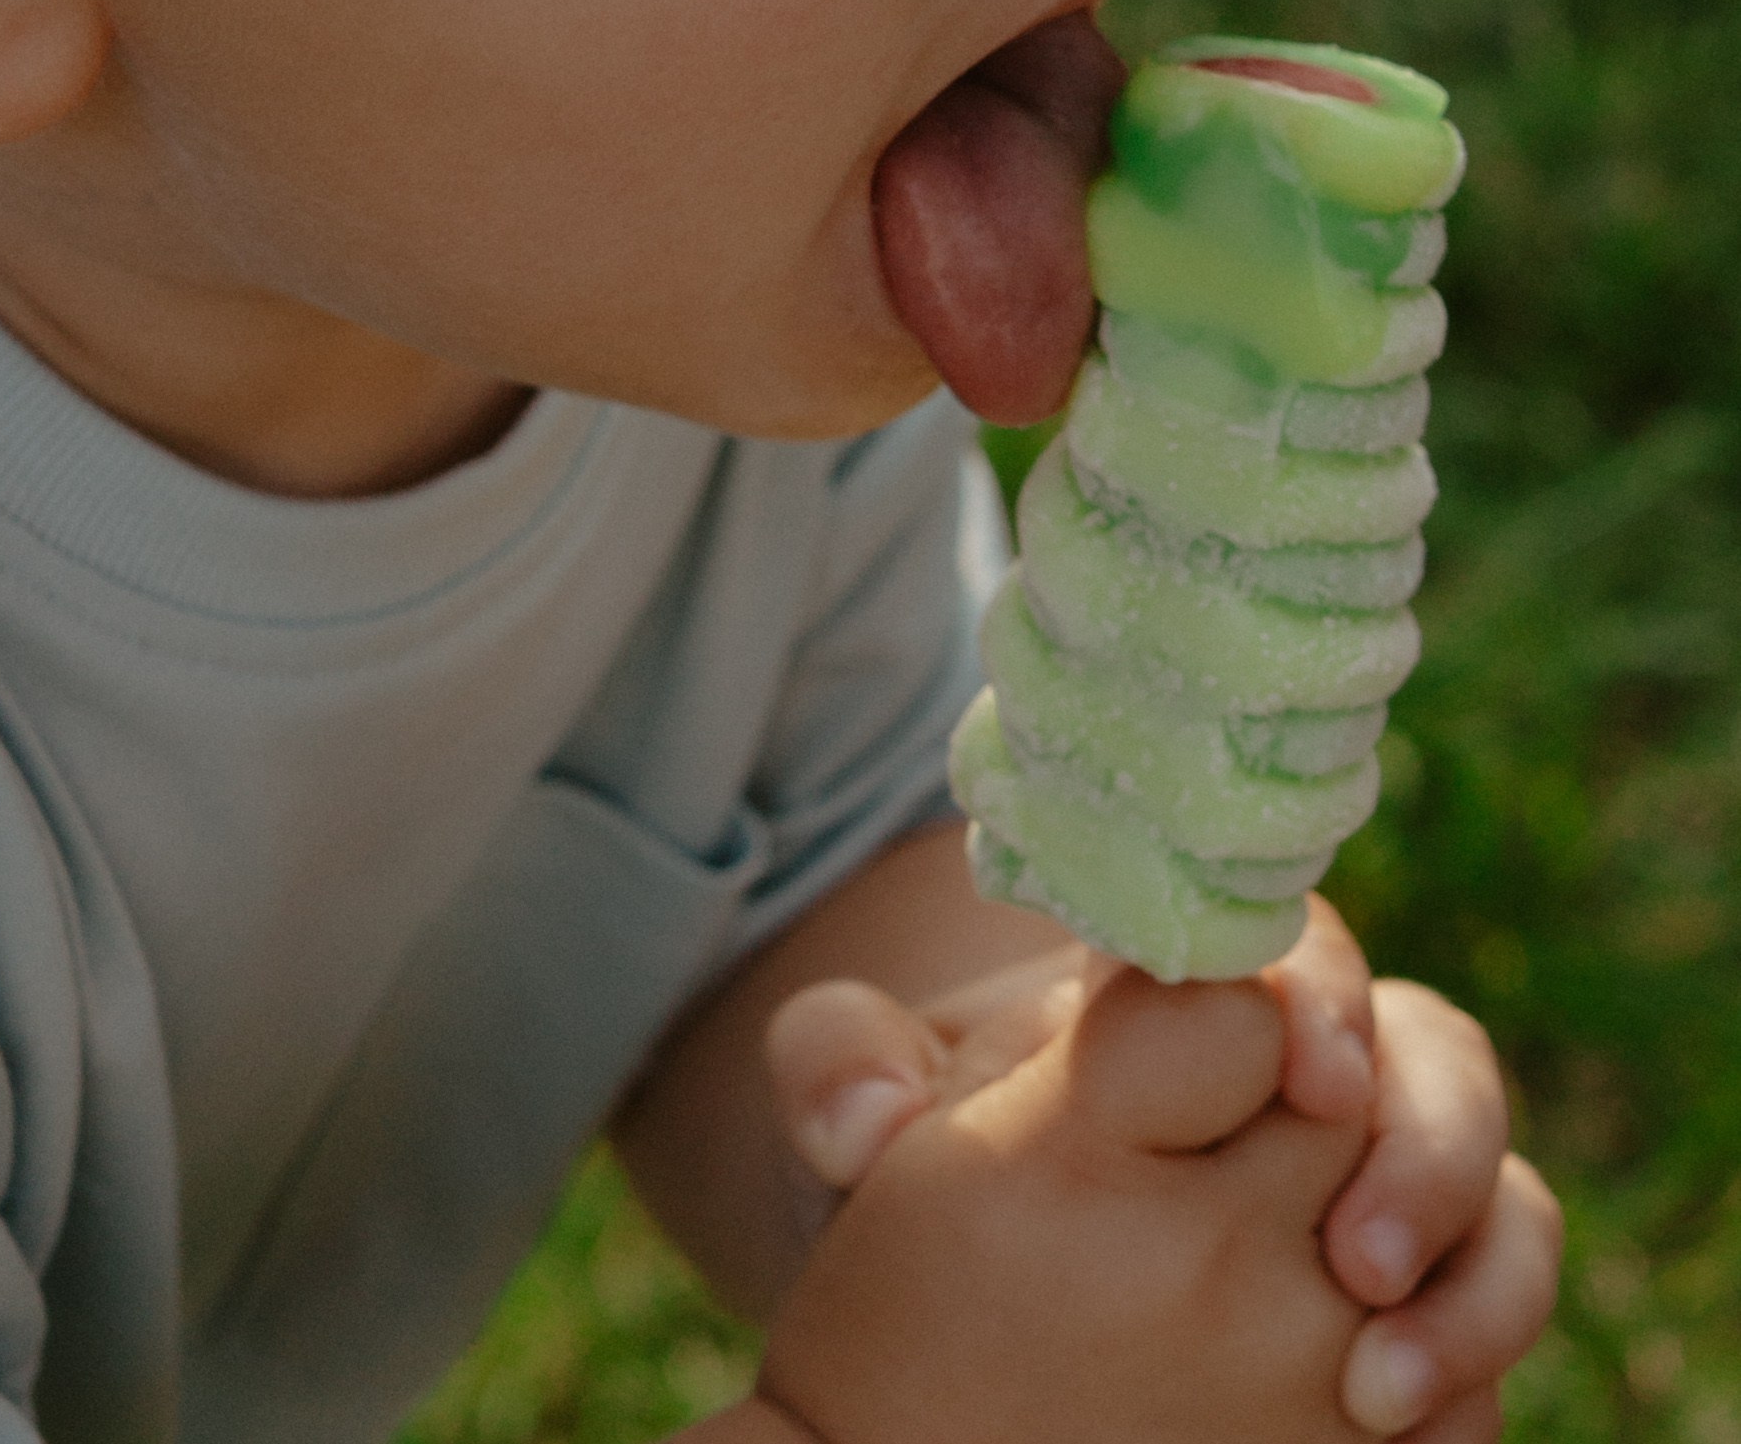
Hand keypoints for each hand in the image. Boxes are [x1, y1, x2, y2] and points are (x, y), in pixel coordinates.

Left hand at [767, 899, 1561, 1441]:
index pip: (1286, 942)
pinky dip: (1481, 1345)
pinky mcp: (1409, 1285)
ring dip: (1469, 1264)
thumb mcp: (868, 1106)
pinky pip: (1496, 1291)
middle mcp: (1305, 1064)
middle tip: (1353, 1256)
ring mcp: (1372, 1172)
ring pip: (1487, 1172)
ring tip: (1376, 1380)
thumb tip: (859, 1114)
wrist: (975, 1272)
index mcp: (1185, 986)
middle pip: (1424, 1047)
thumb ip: (841, 1070)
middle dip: (1420, 1139)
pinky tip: (1412, 1427)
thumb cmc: (934, 1162)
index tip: (1297, 1064)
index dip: (1312, 988)